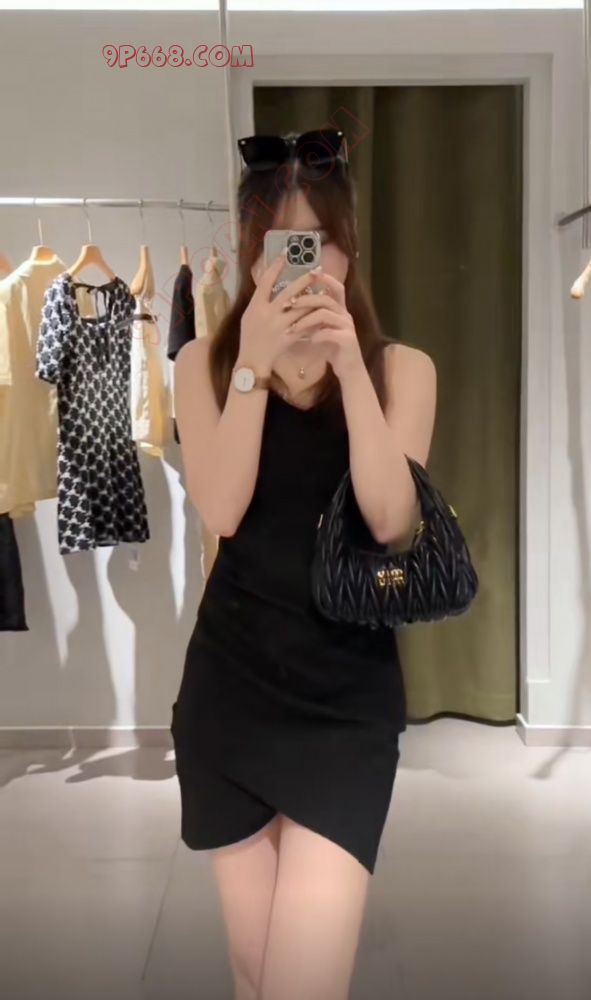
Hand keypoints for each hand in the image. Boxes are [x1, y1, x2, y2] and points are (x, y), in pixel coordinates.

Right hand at [238, 253, 323, 374]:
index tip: (286, 253)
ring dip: (313, 298)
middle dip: (304, 280)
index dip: (276, 266)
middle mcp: (268, 313)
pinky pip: (304, 324)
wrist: (252, 360)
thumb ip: (259, 300)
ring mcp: (280, 326)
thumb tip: (267, 281)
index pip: (266, 281)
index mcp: (256, 305)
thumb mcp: (248, 315)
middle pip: (289, 292)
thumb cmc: (248, 336)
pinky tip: (321, 311)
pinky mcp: (289, 337)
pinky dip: (313, 318)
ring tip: (323, 290)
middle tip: (316, 270)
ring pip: (300, 309)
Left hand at [285, 271, 364, 380]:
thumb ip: (311, 319)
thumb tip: (292, 308)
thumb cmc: (333, 349)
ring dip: (306, 319)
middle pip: (326, 298)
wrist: (349, 370)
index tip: (308, 273)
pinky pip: (329, 333)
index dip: (324, 279)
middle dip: (305, 299)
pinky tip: (310, 340)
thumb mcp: (320, 331)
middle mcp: (345, 315)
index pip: (336, 287)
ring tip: (293, 327)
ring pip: (325, 314)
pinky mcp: (348, 340)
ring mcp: (347, 327)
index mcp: (339, 310)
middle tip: (288, 304)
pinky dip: (317, 335)